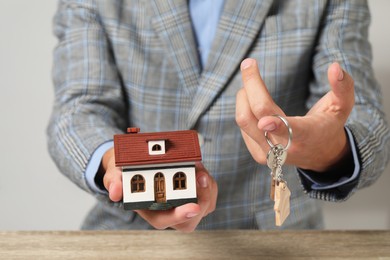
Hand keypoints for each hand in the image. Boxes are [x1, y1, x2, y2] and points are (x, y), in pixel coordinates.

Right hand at [101, 150, 217, 231]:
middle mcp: (167, 212)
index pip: (165, 220)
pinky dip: (208, 182)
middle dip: (201, 199)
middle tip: (201, 177)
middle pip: (191, 218)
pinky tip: (200, 170)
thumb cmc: (126, 172)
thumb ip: (114, 181)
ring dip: (207, 188)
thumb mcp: (115, 173)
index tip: (193, 207)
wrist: (134, 164)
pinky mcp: (193, 196)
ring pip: (204, 206)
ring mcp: (182, 205)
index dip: (180, 215)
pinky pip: (208, 195)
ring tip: (199, 169)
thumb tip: (115, 193)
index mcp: (148, 210)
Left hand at [235, 58, 354, 171]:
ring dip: (243, 96)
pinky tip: (254, 104)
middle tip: (249, 64)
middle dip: (250, 85)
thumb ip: (343, 86)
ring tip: (251, 85)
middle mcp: (285, 148)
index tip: (264, 120)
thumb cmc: (329, 125)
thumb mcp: (343, 106)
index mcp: (306, 135)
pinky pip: (242, 126)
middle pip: (257, 116)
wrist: (320, 155)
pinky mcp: (258, 154)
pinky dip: (245, 108)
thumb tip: (335, 67)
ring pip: (244, 120)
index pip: (288, 130)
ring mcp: (268, 153)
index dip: (275, 124)